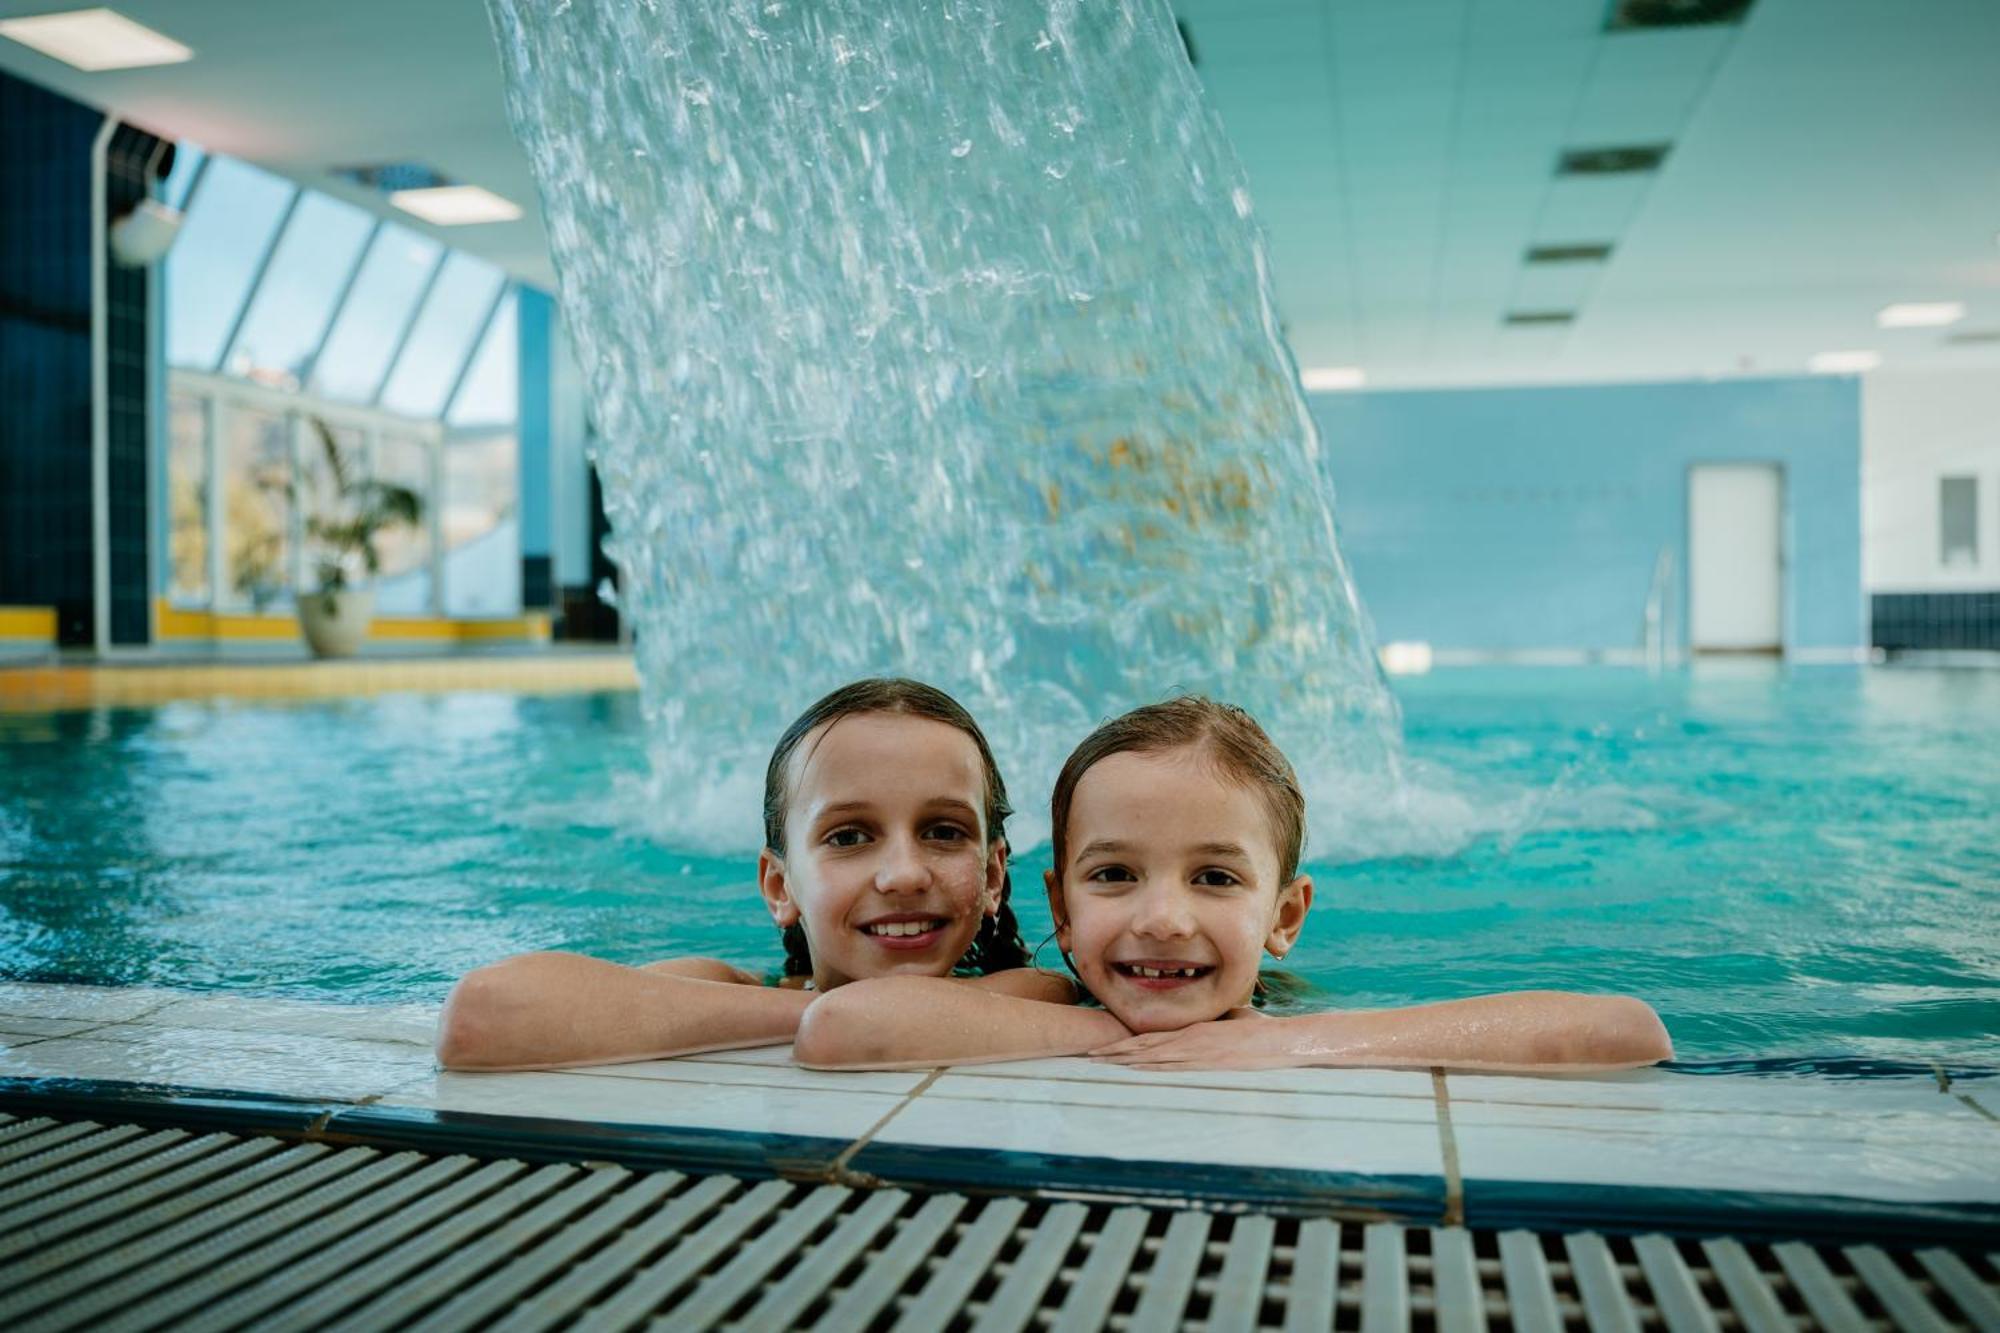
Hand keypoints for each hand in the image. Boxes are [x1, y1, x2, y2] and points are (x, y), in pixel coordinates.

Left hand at [1089, 1008, 1307, 1069]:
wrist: (1281, 1040)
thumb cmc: (1261, 1032)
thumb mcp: (1232, 1026)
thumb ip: (1215, 1029)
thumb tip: (1210, 1031)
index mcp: (1193, 1030)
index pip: (1152, 1037)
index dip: (1126, 1042)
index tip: (1105, 1045)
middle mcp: (1190, 1039)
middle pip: (1143, 1046)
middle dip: (1115, 1052)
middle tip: (1089, 1055)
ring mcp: (1197, 1051)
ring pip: (1152, 1056)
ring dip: (1124, 1060)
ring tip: (1100, 1062)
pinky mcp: (1207, 1063)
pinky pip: (1173, 1066)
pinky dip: (1150, 1067)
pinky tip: (1133, 1069)